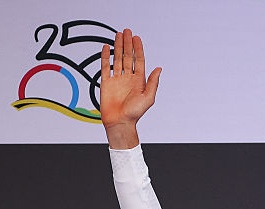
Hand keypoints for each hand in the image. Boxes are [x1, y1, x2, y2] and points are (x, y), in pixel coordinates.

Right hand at [100, 28, 160, 148]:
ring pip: (117, 58)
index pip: (139, 60)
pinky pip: (105, 66)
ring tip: (118, 34)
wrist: (120, 122)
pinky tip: (106, 47)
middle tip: (127, 31)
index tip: (136, 38)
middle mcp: (129, 78)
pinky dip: (105, 56)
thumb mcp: (149, 98)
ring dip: (118, 46)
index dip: (138, 49)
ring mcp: (117, 79)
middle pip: (128, 56)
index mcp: (140, 81)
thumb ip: (153, 82)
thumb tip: (159, 68)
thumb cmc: (135, 113)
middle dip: (128, 44)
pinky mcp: (106, 82)